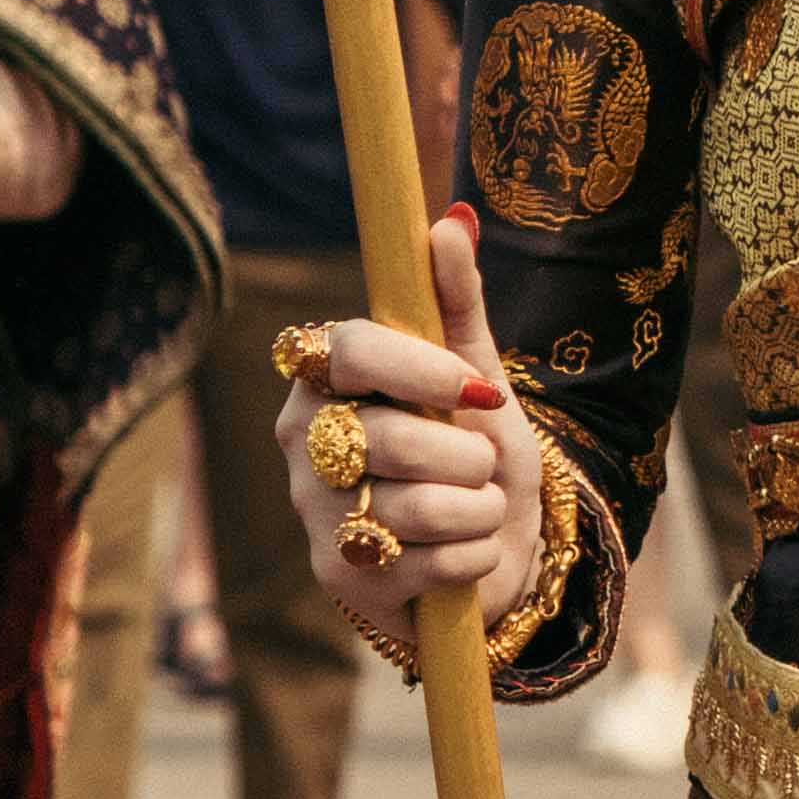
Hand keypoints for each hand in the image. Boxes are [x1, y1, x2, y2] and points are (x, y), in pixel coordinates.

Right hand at [277, 208, 549, 629]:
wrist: (494, 548)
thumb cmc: (469, 450)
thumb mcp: (474, 374)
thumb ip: (456, 303)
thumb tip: (455, 219)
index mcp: (324, 381)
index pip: (347, 353)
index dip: (418, 369)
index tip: (476, 387)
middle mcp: (303, 445)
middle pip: (389, 440)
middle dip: (466, 455)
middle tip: (480, 461)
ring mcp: (318, 516)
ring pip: (418, 508)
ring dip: (478, 507)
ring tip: (475, 504)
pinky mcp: (345, 579)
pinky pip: (433, 563)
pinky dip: (473, 555)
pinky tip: (463, 551)